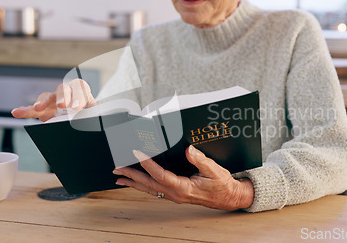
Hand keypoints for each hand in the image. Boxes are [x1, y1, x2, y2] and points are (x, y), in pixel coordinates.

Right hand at [11, 78, 96, 121]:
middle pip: (63, 89)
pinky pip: (33, 109)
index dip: (78, 96)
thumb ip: (94, 116)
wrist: (86, 120)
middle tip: (62, 105)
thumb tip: (92, 122)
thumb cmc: (91, 115)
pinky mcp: (45, 109)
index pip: (80, 88)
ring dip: (41, 102)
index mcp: (82, 91)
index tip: (77, 107)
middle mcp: (67, 92)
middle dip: (61, 97)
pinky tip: (17, 112)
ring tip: (38, 108)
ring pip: (46, 97)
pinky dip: (25, 110)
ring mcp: (54, 100)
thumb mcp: (95, 115)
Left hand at [113, 145, 253, 210]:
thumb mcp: (214, 170)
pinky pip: (155, 190)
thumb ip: (201, 160)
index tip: (136, 153)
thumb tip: (189, 149)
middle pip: (149, 184)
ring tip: (119, 177)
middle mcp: (176, 193)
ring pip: (149, 189)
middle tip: (117, 168)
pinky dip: (143, 185)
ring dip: (134, 182)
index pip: (160, 175)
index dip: (147, 164)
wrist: (228, 198)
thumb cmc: (222, 185)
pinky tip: (136, 182)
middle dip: (132, 176)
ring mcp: (174, 196)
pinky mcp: (175, 194)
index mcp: (183, 187)